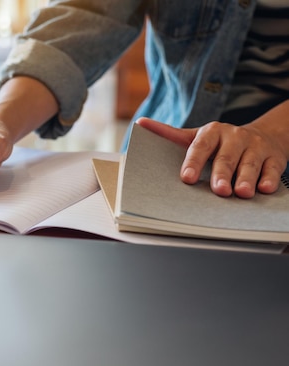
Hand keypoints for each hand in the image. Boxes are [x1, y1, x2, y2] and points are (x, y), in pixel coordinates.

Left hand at [137, 117, 286, 197]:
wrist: (263, 136)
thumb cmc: (221, 143)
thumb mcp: (196, 136)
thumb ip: (170, 134)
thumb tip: (140, 123)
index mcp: (212, 132)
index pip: (200, 147)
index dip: (193, 162)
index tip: (186, 178)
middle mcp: (234, 137)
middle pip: (226, 158)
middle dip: (222, 174)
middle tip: (218, 191)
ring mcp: (255, 147)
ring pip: (250, 164)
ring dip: (245, 179)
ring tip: (241, 193)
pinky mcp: (274, 157)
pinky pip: (272, 169)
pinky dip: (269, 179)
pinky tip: (264, 188)